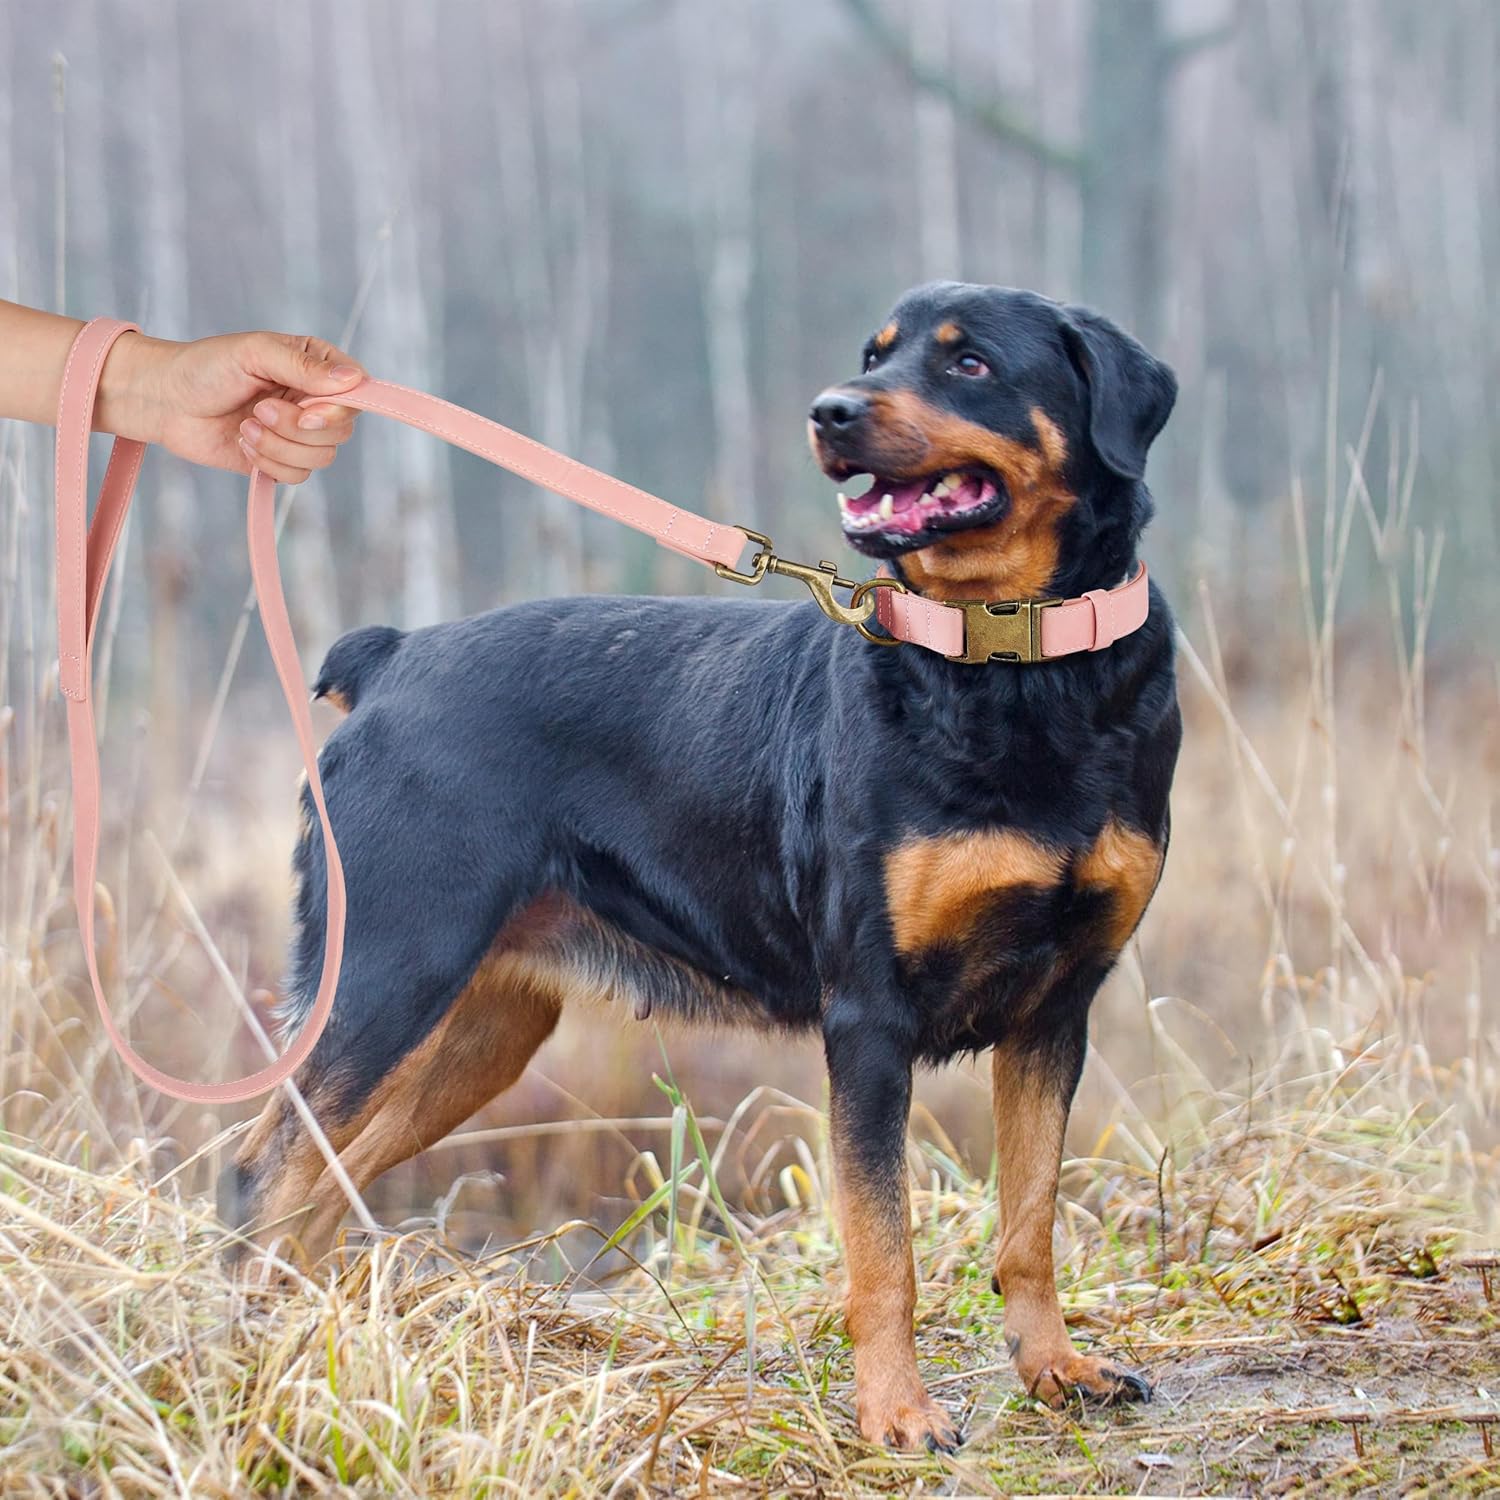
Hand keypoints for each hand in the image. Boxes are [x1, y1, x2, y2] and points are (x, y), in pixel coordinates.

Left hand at [98, 330, 365, 484]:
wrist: (164, 401)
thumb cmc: (204, 366)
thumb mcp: (254, 353)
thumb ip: (303, 366)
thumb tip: (354, 379)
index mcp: (314, 367)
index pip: (357, 393)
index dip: (338, 410)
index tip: (307, 413)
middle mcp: (312, 401)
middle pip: (340, 431)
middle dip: (297, 429)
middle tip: (259, 411)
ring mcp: (298, 433)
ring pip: (321, 458)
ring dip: (278, 446)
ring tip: (245, 426)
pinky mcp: (281, 460)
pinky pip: (298, 476)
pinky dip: (269, 463)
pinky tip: (244, 443)